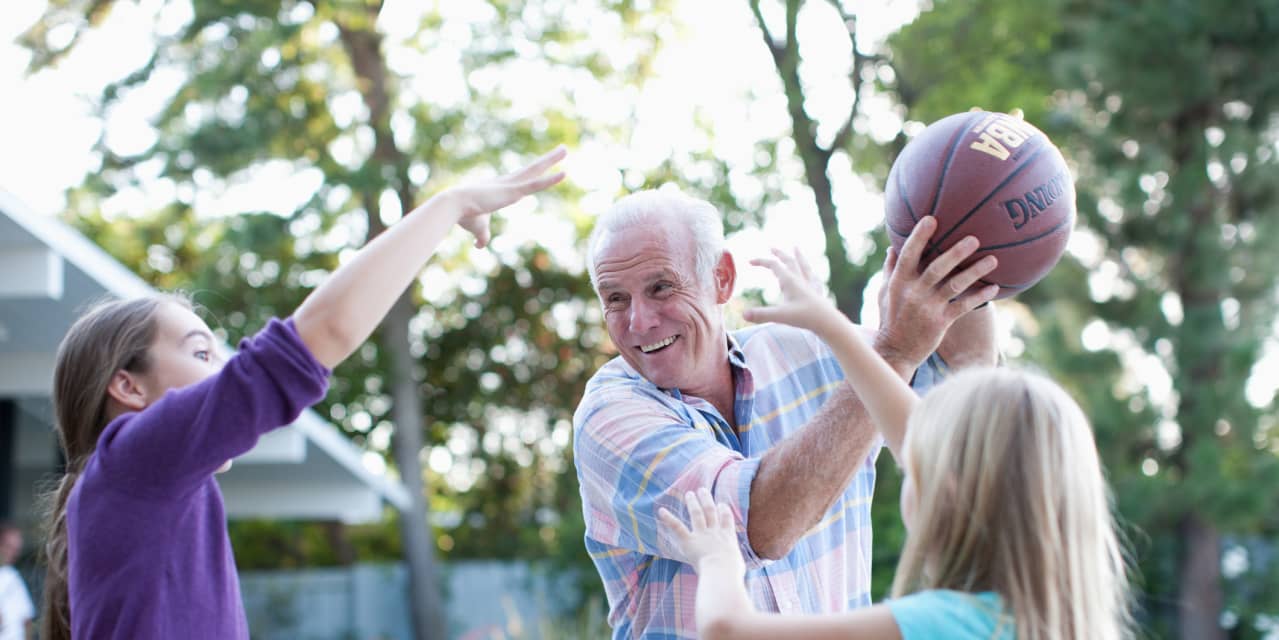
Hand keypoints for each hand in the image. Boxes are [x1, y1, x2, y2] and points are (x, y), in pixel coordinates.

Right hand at [445, 145, 566, 247]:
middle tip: (561, 150)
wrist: (454, 205)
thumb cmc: (464, 215)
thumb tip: (480, 246)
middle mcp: (507, 182)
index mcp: (500, 188)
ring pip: (536, 171)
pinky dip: (550, 180)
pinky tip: (564, 174)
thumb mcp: (477, 227)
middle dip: (547, 160)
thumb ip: (482, 236)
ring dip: (551, 160)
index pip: (521, 179)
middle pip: (532, 169)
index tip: (543, 166)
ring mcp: (511, 186)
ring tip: (565, 150)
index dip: (533, 173)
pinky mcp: (513, 191)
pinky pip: (535, 184)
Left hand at [658, 488, 744, 573]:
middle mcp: (715, 532)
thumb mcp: (737, 566)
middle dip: (706, 500)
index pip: (726, 519)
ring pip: (697, 514)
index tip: (721, 504)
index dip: (724, 510)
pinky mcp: (689, 541)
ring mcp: (702, 535)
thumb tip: (735, 568)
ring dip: (692, 503)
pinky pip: (678, 527)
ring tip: (689, 494)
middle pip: (711, 511)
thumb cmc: (731, 573)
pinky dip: (669, 519)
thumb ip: (734, 562)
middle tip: (702, 490)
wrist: (722, 571)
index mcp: (728, 537)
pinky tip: (661, 511)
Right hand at [742, 247, 842, 334]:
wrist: (828, 322)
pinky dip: (810, 273)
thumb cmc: (805, 317)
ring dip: (798, 256)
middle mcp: (800, 279)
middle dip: (779, 254)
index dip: (761, 261)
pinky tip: (813, 274)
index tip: (750, 261)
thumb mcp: (780, 316)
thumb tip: (743, 314)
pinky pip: (814, 278)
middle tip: (771, 247)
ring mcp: (810, 285)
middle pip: (789, 261)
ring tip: (796, 248)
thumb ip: (761, 315)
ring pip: (803, 266)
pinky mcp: (818, 293)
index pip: (774, 265)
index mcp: (790, 281)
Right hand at [875, 216, 997, 369]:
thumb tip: (893, 247)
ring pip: (954, 286)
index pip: (908, 255)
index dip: (919, 237)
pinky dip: (979, 297)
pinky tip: (994, 288)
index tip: (931, 219)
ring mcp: (927, 308)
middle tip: (974, 238)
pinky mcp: (940, 323)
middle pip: (936, 268)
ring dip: (974, 272)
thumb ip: (890, 269)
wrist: (895, 351)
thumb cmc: (891, 318)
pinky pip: (963, 307)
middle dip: (955, 252)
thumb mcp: (885, 292)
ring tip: (993, 260)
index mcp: (899, 282)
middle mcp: (913, 293)